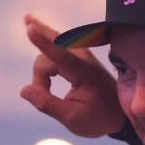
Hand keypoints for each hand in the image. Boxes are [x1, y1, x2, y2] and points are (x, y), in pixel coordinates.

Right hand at [19, 15, 126, 136]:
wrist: (119, 114)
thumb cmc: (98, 118)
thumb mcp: (72, 119)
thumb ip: (47, 104)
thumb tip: (24, 91)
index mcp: (84, 73)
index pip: (60, 55)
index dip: (42, 43)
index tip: (30, 28)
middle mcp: (83, 58)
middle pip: (49, 54)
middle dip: (40, 75)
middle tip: (44, 93)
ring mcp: (81, 54)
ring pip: (50, 53)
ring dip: (43, 73)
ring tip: (46, 92)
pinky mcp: (78, 55)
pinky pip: (56, 48)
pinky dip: (45, 48)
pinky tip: (33, 25)